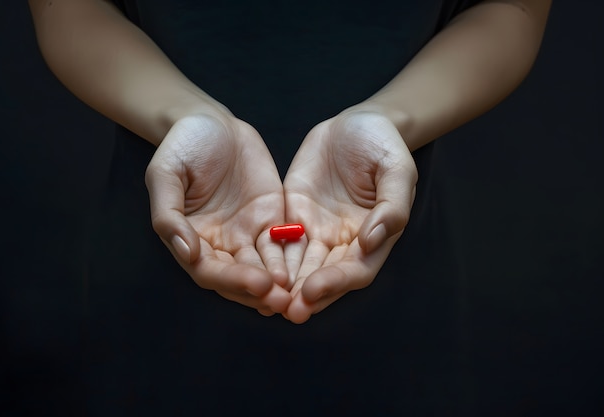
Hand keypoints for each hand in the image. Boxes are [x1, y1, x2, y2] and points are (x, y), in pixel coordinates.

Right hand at [145, 114, 290, 315]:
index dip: (232, 280)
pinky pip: (283, 242)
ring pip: (264, 265)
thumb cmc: (182, 146)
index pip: (209, 270)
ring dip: (280, 282)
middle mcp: (219, 243)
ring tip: (299, 293)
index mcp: (190, 239)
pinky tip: (309, 269)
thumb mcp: (165, 174)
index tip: (258, 283)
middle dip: (259, 290)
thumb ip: (169, 214)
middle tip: (282, 300)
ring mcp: (246, 232)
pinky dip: (293, 258)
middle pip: (239, 276)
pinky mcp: (270, 218)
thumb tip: (187, 252)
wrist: (211, 122)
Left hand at [282, 111, 417, 322]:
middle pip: (323, 275)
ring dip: (283, 285)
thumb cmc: (384, 146)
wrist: (358, 124)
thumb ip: (391, 206)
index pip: (355, 269)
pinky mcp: (295, 215)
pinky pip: (279, 240)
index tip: (313, 290)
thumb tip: (372, 240)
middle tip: (287, 310)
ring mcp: (317, 230)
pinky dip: (267, 259)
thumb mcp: (396, 171)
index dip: (335, 283)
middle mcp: (343, 241)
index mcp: (374, 237)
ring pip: (298, 264)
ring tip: (264, 301)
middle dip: (305, 294)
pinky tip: (250, 272)